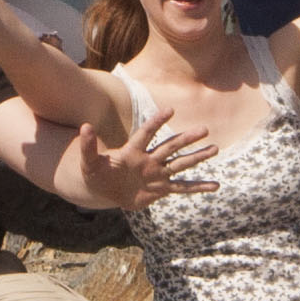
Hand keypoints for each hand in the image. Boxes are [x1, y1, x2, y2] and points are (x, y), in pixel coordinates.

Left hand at [74, 116, 216, 211]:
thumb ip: (88, 146)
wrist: (104, 190)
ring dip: (197, 157)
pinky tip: (215, 185)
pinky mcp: (161, 189)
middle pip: (170, 147)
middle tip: (204, 129)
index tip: (170, 110)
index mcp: (133, 150)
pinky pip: (182, 188)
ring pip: (180, 164)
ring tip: (215, 149)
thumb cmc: (96, 172)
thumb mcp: (89, 161)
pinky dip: (198, 187)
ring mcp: (157, 174)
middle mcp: (149, 159)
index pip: (147, 133)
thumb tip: (84, 127)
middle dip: (186, 139)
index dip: (156, 122)